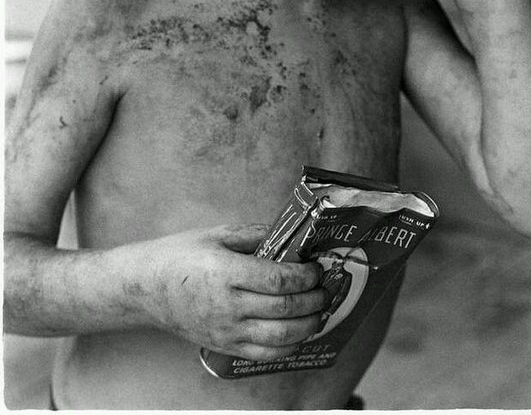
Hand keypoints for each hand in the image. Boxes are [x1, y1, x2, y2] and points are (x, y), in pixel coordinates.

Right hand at [137, 224, 327, 360]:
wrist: (145, 288)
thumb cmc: (180, 256)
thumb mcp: (217, 235)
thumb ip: (255, 235)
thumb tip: (290, 236)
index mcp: (226, 272)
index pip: (279, 280)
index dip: (305, 276)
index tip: (316, 268)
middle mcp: (228, 305)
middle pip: (284, 308)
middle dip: (314, 299)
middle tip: (326, 288)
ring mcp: (226, 330)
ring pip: (280, 337)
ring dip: (309, 325)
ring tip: (320, 311)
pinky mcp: (224, 347)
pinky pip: (264, 354)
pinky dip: (289, 347)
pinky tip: (300, 332)